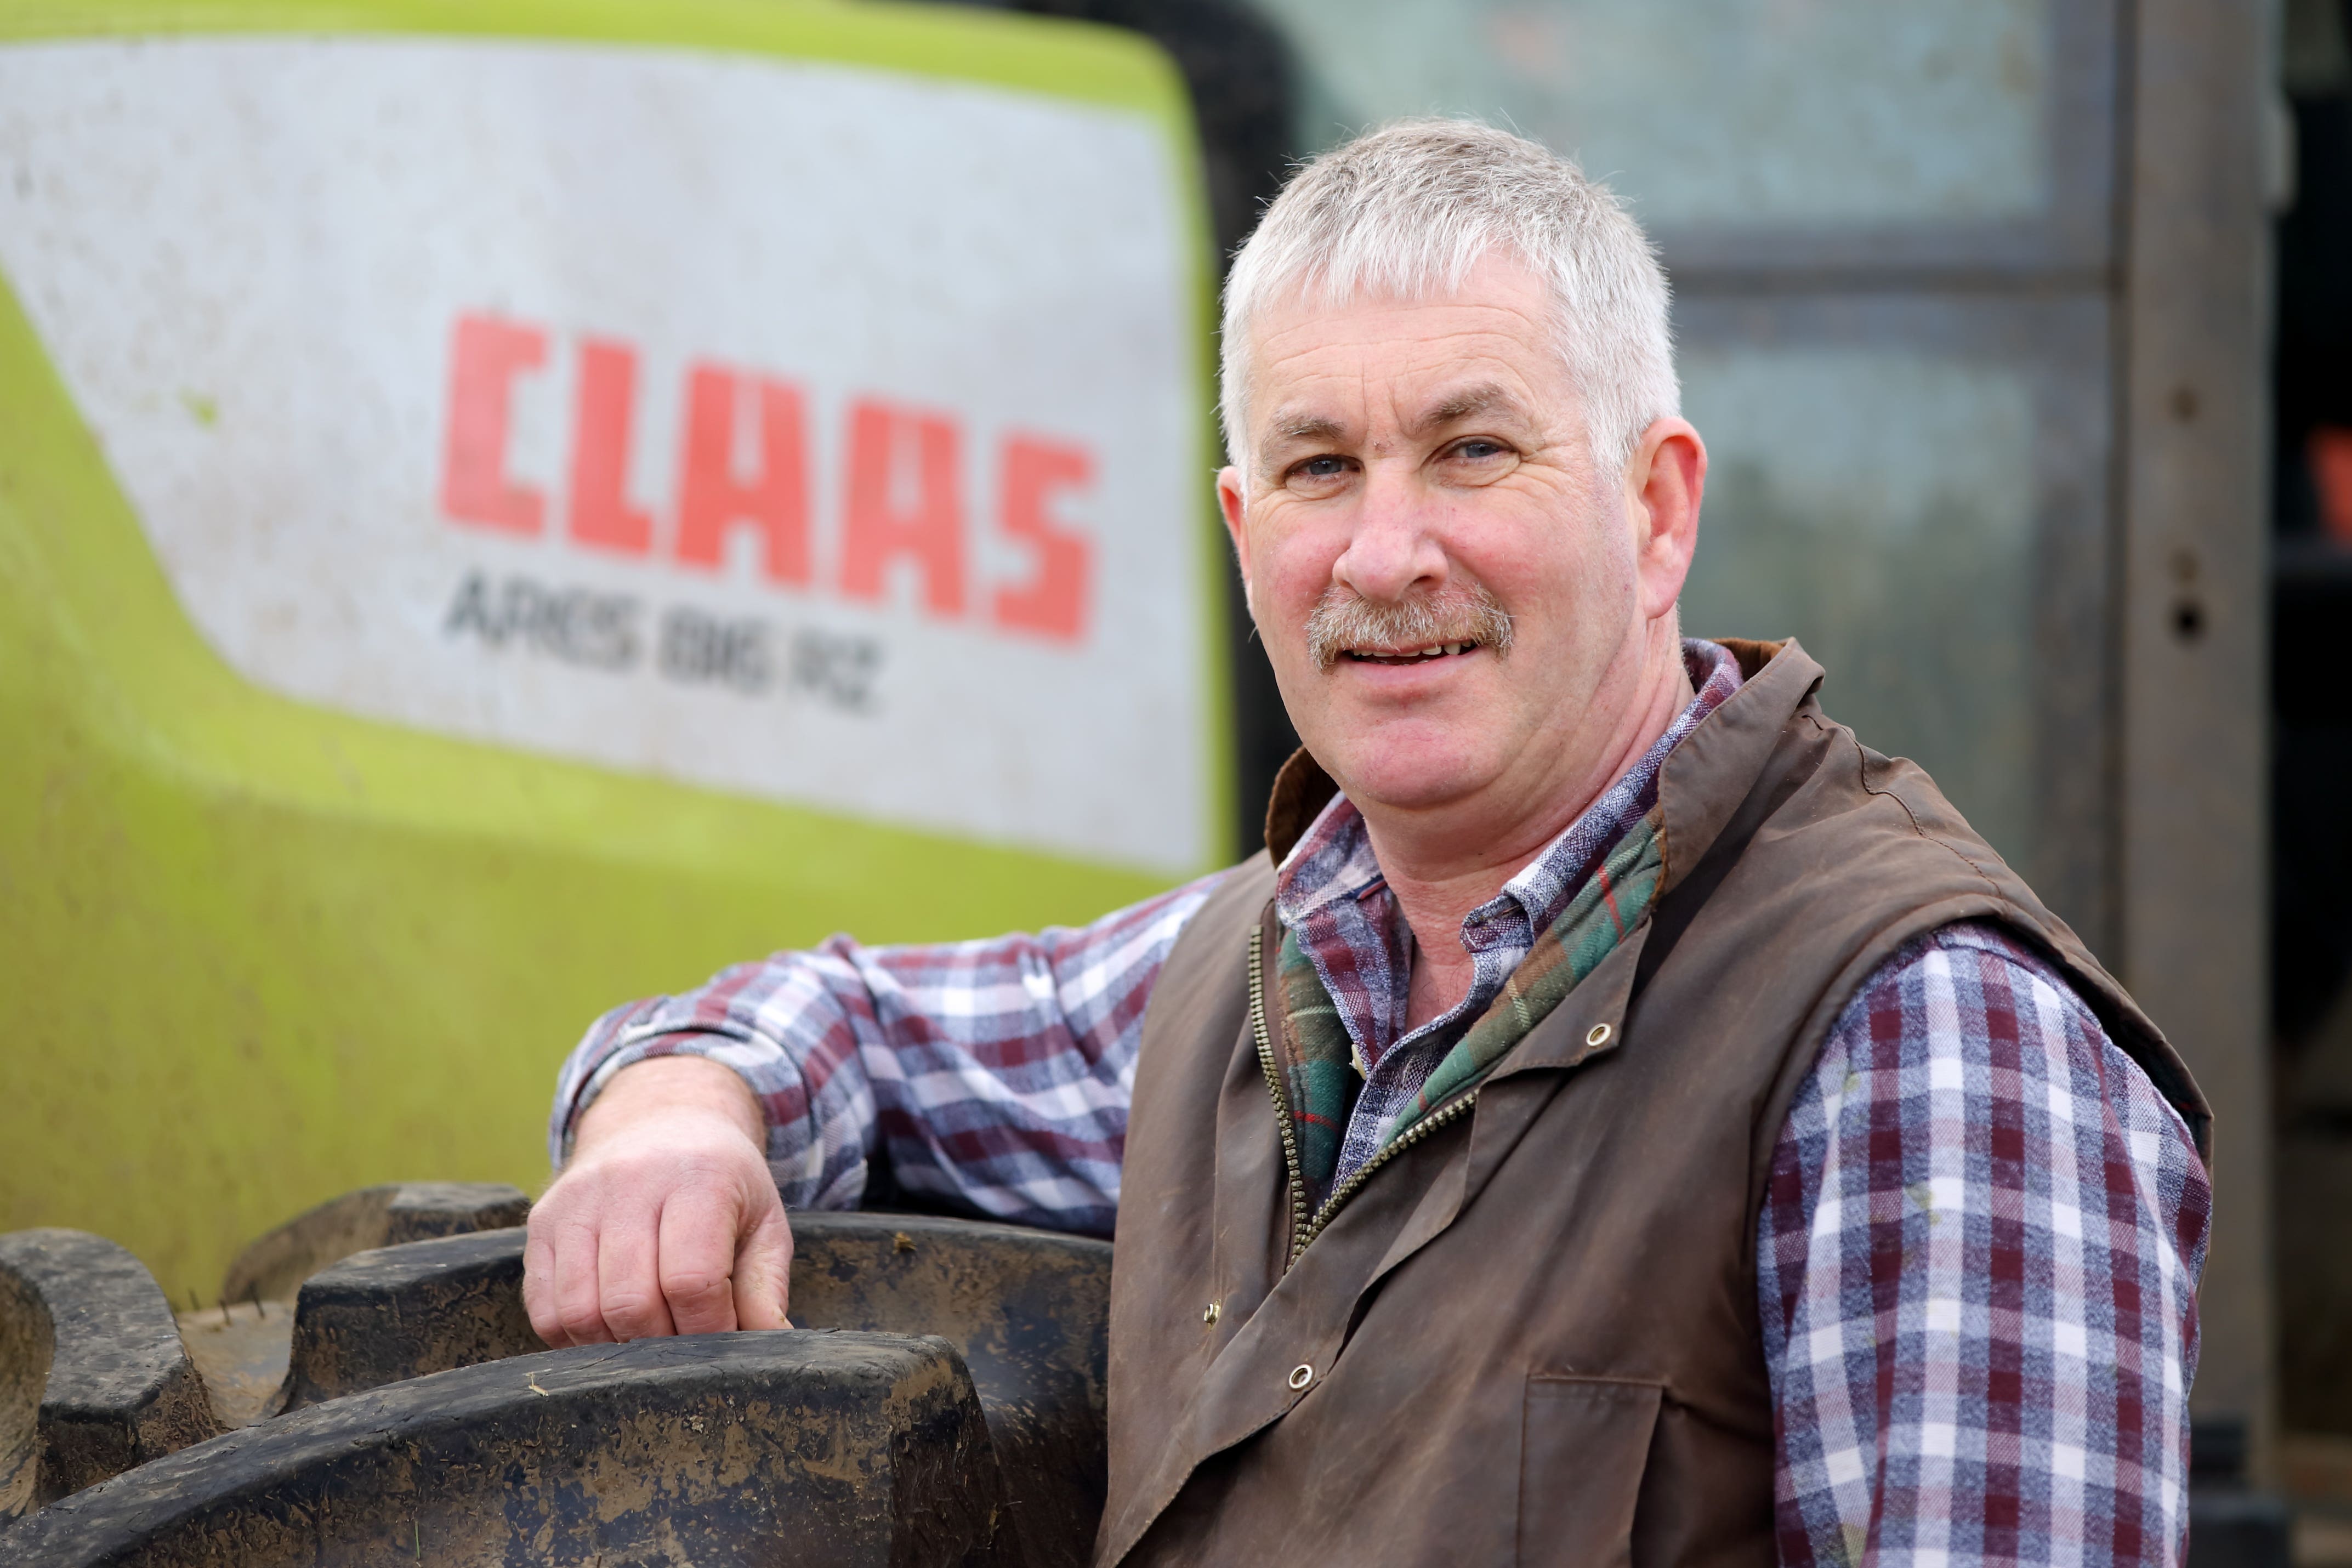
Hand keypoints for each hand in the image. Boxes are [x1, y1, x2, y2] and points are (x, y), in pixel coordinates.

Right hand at [524, 1055, 793, 1345]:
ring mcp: (576, 1201)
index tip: (721, 1340)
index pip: (692, 1281)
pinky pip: (544, 1307)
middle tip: (683, 1344)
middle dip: (662, 1345)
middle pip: (631, 1302)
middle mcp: (629, 1182)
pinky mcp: (540, 1221)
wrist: (661, 1119)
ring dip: (615, 1346)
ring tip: (647, 1338)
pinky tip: (608, 1329)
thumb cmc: (721, 1182)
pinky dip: (574, 1337)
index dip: (708, 1329)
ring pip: (580, 1311)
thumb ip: (766, 1285)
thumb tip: (770, 1344)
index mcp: (698, 1178)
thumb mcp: (763, 1219)